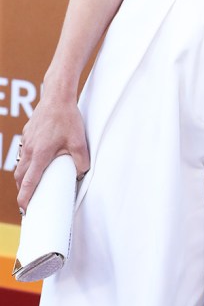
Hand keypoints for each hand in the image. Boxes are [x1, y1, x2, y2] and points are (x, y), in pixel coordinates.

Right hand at [14, 93, 89, 213]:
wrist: (57, 95)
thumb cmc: (68, 117)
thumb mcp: (79, 141)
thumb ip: (81, 161)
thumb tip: (81, 174)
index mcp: (40, 155)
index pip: (28, 184)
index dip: (25, 199)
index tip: (25, 210)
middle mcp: (29, 150)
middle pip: (20, 177)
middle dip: (23, 189)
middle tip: (30, 198)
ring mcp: (27, 140)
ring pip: (20, 164)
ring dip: (24, 175)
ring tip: (33, 181)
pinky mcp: (28, 133)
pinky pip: (24, 151)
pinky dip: (27, 160)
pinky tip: (37, 159)